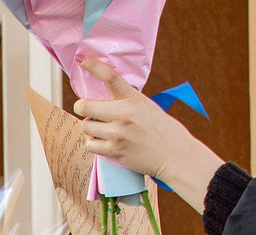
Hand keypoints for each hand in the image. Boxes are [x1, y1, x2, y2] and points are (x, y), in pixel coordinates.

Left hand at [73, 58, 226, 208]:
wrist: (174, 154)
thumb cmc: (162, 130)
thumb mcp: (147, 107)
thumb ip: (127, 102)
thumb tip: (104, 99)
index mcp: (133, 98)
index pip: (110, 77)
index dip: (93, 66)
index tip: (81, 59)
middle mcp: (123, 114)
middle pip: (85, 106)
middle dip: (81, 108)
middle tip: (84, 110)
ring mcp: (118, 133)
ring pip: (86, 127)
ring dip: (90, 128)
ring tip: (100, 129)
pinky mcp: (115, 150)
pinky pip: (90, 145)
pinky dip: (93, 144)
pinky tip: (104, 142)